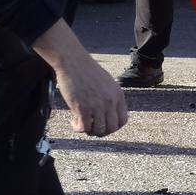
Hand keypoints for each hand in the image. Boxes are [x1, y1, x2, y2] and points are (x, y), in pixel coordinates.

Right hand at [31, 20, 128, 136]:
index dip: (113, 127)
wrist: (74, 62)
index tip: (103, 124)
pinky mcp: (82, 108)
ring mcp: (97, 106)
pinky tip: (73, 121)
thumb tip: (107, 113)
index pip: (122, 121)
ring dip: (89, 131)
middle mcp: (110, 102)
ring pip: (98, 131)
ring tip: (81, 123)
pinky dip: (78, 128)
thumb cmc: (88, 71)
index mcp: (118, 95)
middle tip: (91, 127)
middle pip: (111, 129)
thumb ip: (110, 97)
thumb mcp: (107, 83)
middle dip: (101, 132)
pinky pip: (83, 128)